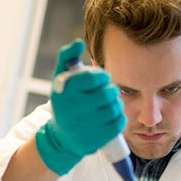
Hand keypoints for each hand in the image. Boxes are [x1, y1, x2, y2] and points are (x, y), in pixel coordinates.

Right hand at [36, 39, 125, 174]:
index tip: (102, 79)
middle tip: (107, 92)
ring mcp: (88, 125)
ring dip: (116, 103)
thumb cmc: (65, 103)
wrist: (62, 138)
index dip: (102, 76)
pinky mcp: (99, 138)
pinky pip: (120, 122)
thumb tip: (79, 42)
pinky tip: (111, 116)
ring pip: (116, 107)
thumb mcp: (60, 80)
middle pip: (108, 93)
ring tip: (109, 104)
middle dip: (110, 90)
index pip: (94, 78)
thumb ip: (67, 57)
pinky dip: (119, 117)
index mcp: (66, 92)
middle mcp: (76, 109)